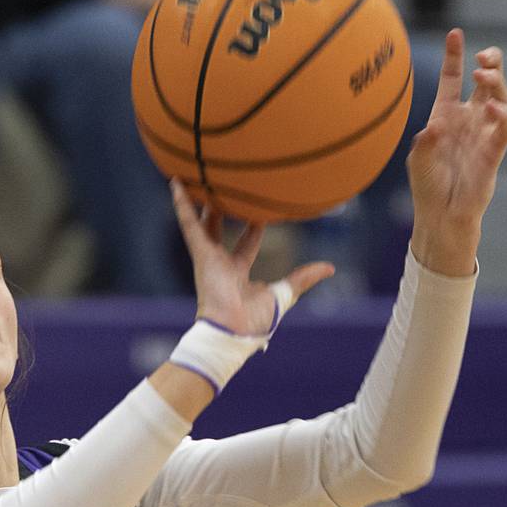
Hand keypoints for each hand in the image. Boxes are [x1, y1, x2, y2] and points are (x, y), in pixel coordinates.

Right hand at [171, 179, 333, 335]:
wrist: (232, 331)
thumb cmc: (254, 321)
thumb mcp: (285, 295)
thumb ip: (303, 278)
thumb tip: (330, 268)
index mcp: (238, 273)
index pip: (247, 244)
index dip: (253, 227)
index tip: (259, 211)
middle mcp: (220, 263)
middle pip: (220, 230)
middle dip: (221, 210)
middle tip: (224, 188)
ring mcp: (208, 258)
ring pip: (203, 222)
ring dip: (199, 200)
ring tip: (197, 174)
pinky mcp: (201, 255)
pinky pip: (190, 225)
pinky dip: (183, 205)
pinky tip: (176, 183)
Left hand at [408, 29, 506, 274]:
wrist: (440, 217)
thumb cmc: (426, 187)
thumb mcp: (417, 160)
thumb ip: (423, 143)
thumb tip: (434, 129)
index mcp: (446, 115)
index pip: (453, 79)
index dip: (455, 57)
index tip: (455, 34)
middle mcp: (467, 120)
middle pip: (485, 82)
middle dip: (489, 64)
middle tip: (483, 57)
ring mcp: (482, 134)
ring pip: (499, 98)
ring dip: (495, 84)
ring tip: (483, 75)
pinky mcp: (492, 152)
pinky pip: (503, 129)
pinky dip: (501, 116)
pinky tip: (492, 108)